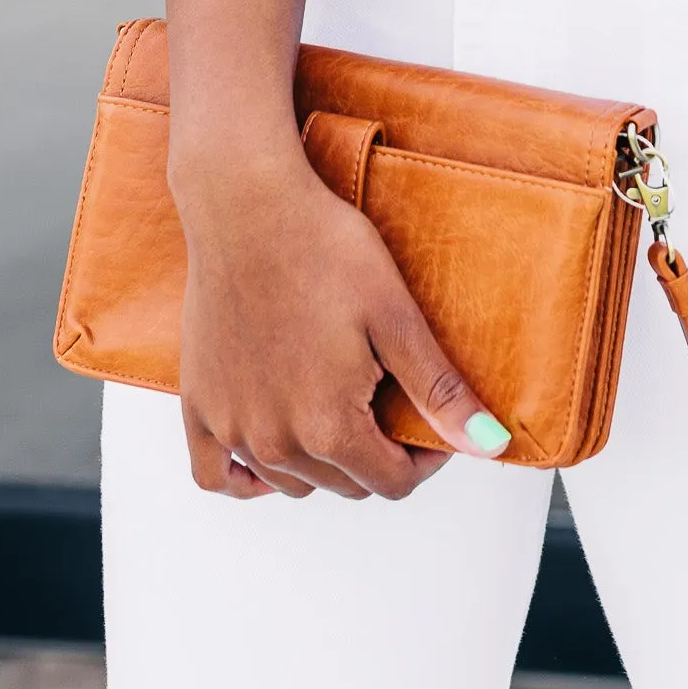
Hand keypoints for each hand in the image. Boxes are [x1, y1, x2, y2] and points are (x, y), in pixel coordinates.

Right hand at [175, 148, 511, 498]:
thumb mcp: (396, 315)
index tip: (434, 418)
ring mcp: (231, 428)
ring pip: (291, 482)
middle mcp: (275, 444)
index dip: (426, 457)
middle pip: (345, 483)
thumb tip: (489, 445)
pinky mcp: (199, 405)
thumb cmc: (324, 248)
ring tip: (341, 402)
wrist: (248, 205)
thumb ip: (439, 391)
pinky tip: (271, 453)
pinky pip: (216, 475)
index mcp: (329, 426)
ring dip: (323, 460)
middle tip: (391, 398)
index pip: (393, 483)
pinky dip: (247, 479)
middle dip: (379, 454)